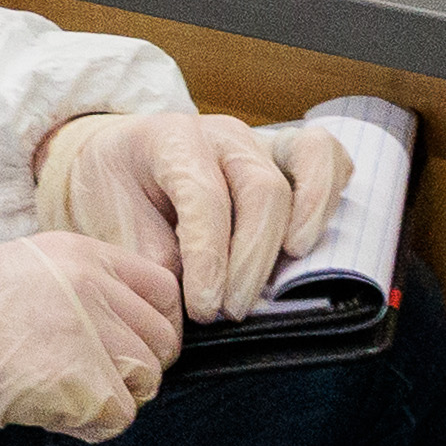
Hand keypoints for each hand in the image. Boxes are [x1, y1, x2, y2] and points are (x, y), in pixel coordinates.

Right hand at [0, 231, 181, 436]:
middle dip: (135, 366)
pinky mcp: (86, 382)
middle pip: (162, 339)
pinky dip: (90, 424)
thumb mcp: (18, 271)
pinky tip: (51, 412)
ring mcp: (93, 334)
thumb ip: (74, 288)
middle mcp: (94, 287)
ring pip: (146, 379)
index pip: (162, 288)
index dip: (153, 324)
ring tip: (61, 393)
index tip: (132, 344)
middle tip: (91, 377)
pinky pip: (120, 416)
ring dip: (112, 395)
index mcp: (80, 254)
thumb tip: (115, 326)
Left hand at [35, 109, 351, 322]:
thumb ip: (155, 261)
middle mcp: (222, 133)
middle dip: (251, 261)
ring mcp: (261, 138)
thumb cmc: (118, 195)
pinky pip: (328, 156)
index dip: (209, 258)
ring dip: (306, 224)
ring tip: (287, 279)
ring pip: (307, 164)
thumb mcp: (115, 226)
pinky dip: (329, 192)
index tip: (204, 309)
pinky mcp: (289, 152)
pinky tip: (313, 238)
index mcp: (169, 139)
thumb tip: (192, 312)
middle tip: (231, 312)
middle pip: (262, 190)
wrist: (118, 164)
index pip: (204, 197)